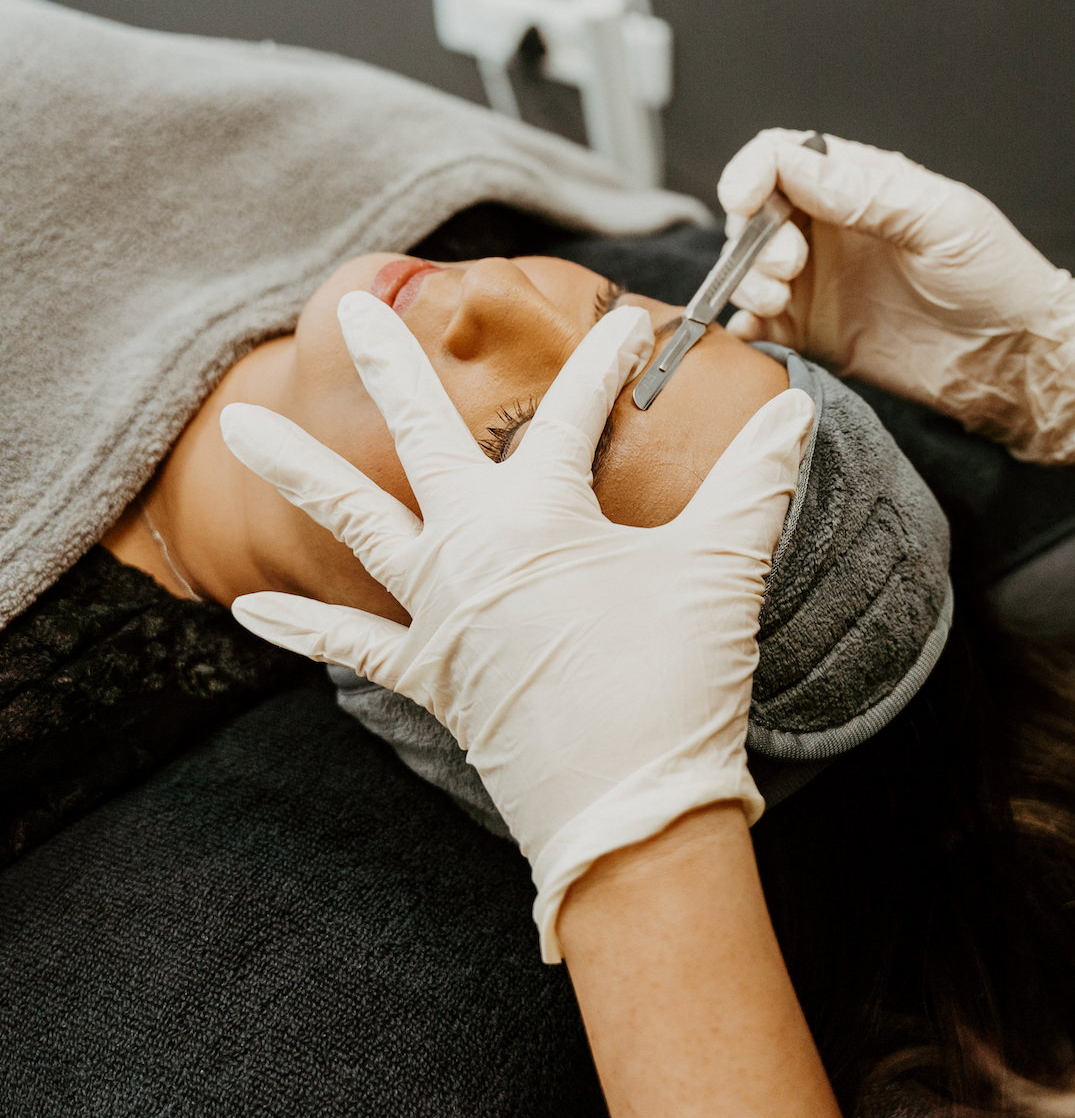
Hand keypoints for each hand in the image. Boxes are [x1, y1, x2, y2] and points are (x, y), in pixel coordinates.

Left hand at [219, 294, 814, 958]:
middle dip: (390, 365)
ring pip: (354, 526)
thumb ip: (755, 484)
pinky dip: (301, 629)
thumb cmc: (674, 684)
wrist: (633, 812)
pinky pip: (352, 647)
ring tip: (236, 426)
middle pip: (421, 438)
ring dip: (297, 471)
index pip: (572, 411)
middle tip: (351, 306)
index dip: (604, 362)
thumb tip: (796, 415)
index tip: (628, 328)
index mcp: (540, 516)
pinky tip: (247, 607)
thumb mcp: (720, 571)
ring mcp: (440, 614)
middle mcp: (471, 550)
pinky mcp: (432, 675)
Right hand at [718, 128, 1074, 464]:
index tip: (746, 202)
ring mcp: (820, 283)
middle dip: (752, 238)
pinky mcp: (816, 334)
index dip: (751, 173)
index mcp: (860, 186)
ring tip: (777, 300)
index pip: (781, 158)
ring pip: (748, 269)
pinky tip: (759, 332)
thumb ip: (866, 193)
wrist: (1015, 359)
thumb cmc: (997, 279)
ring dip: (746, 281)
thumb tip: (792, 166)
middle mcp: (831, 230)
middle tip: (786, 268)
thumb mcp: (939, 220)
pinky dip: (747, 326)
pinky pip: (761, 325)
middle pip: (755, 214)